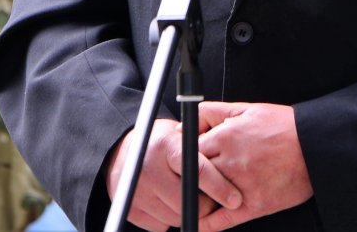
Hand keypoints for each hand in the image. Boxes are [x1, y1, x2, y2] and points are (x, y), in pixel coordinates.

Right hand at [106, 120, 242, 230]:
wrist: (121, 153)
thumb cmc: (162, 143)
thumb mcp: (181, 134)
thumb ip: (204, 146)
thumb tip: (232, 167)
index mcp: (165, 145)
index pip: (197, 170)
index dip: (219, 187)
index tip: (235, 199)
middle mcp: (148, 168)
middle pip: (189, 202)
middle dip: (206, 204)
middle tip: (211, 198)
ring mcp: (136, 191)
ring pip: (177, 218)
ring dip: (188, 212)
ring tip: (187, 195)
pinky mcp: (130, 210)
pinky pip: (161, 226)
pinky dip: (169, 219)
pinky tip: (168, 201)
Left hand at [195, 101, 312, 230]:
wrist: (315, 145)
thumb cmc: (283, 126)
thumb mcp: (248, 108)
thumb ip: (214, 113)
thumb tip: (185, 125)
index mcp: (227, 136)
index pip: (190, 151)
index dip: (186, 158)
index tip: (188, 162)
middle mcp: (231, 162)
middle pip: (195, 175)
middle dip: (190, 178)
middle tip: (189, 181)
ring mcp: (242, 185)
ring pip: (206, 197)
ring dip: (199, 198)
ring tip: (198, 197)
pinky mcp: (255, 205)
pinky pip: (222, 221)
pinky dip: (206, 225)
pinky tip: (200, 222)